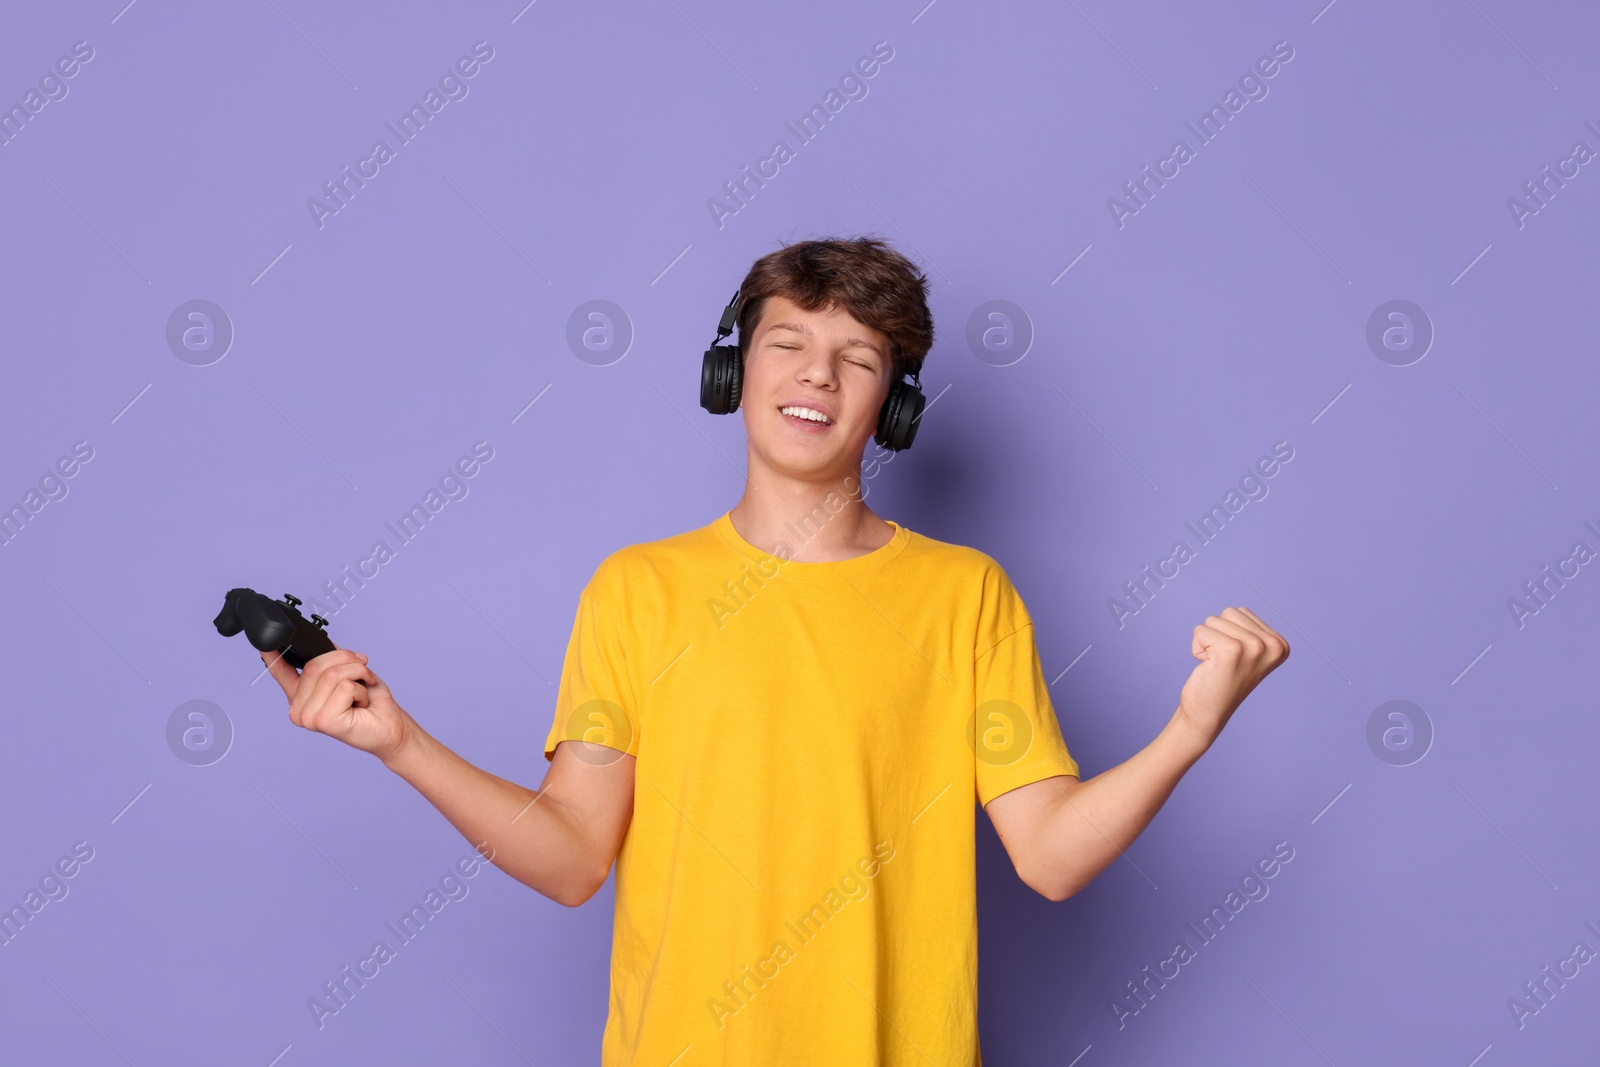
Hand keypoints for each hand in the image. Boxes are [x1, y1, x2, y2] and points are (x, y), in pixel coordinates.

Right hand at [262, 647, 411, 762]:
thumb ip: (332, 661)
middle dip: (347, 661)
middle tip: (363, 674)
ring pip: (331, 674)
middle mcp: (299, 708)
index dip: (272, 655)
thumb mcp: (351, 673)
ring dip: (357, 675)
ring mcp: (308, 717)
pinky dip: (361, 690)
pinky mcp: (323, 721)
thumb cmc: (372, 704)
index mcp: (302, 695)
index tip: (265, 643)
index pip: (281, 672)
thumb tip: (323, 642)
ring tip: (362, 691)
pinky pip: (344, 687)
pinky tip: (361, 704)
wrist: (391, 728)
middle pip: (315, 665)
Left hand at [1175, 606, 1290, 744]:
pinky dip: (1197, 647)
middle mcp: (1272, 645)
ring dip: (1207, 641)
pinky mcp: (1231, 651)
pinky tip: (1208, 667)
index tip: (1235, 659)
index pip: (1241, 612)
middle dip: (1217, 634)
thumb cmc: (1223, 680)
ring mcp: (1254, 647)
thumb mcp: (1247, 653)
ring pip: (1214, 620)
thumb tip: (1237, 612)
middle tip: (1223, 663)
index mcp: (1280, 645)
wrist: (1208, 713)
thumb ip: (1248, 630)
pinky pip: (1200, 631)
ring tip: (1217, 664)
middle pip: (1228, 613)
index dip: (1229, 633)